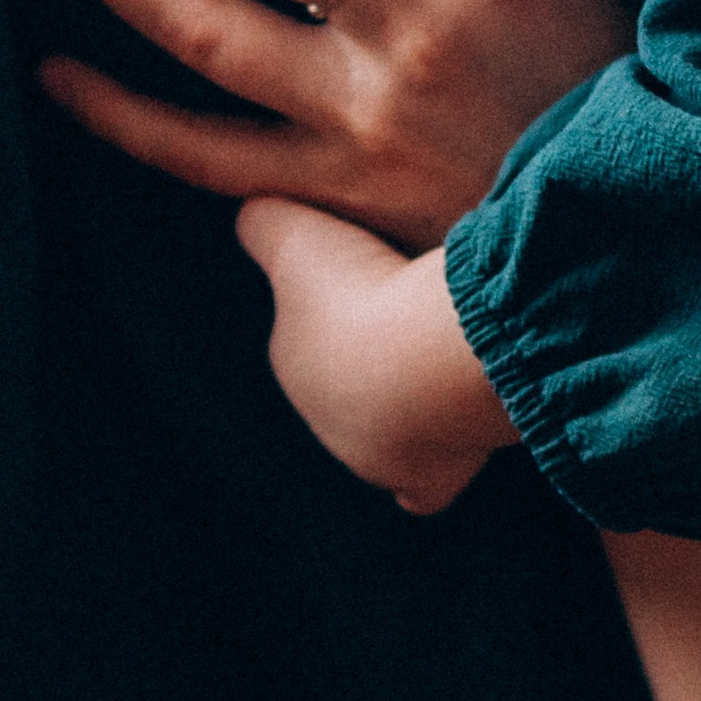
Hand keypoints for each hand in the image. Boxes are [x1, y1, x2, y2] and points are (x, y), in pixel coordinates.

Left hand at [235, 202, 517, 513]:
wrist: (427, 360)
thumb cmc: (364, 293)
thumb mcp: (296, 235)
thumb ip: (265, 223)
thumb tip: (251, 210)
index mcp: (294, 362)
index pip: (309, 336)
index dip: (347, 305)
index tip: (382, 278)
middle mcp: (326, 421)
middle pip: (352, 387)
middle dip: (379, 358)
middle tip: (422, 317)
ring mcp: (376, 458)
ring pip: (389, 434)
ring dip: (415, 405)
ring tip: (449, 364)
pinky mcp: (431, 480)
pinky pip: (425, 490)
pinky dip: (433, 478)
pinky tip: (449, 458)